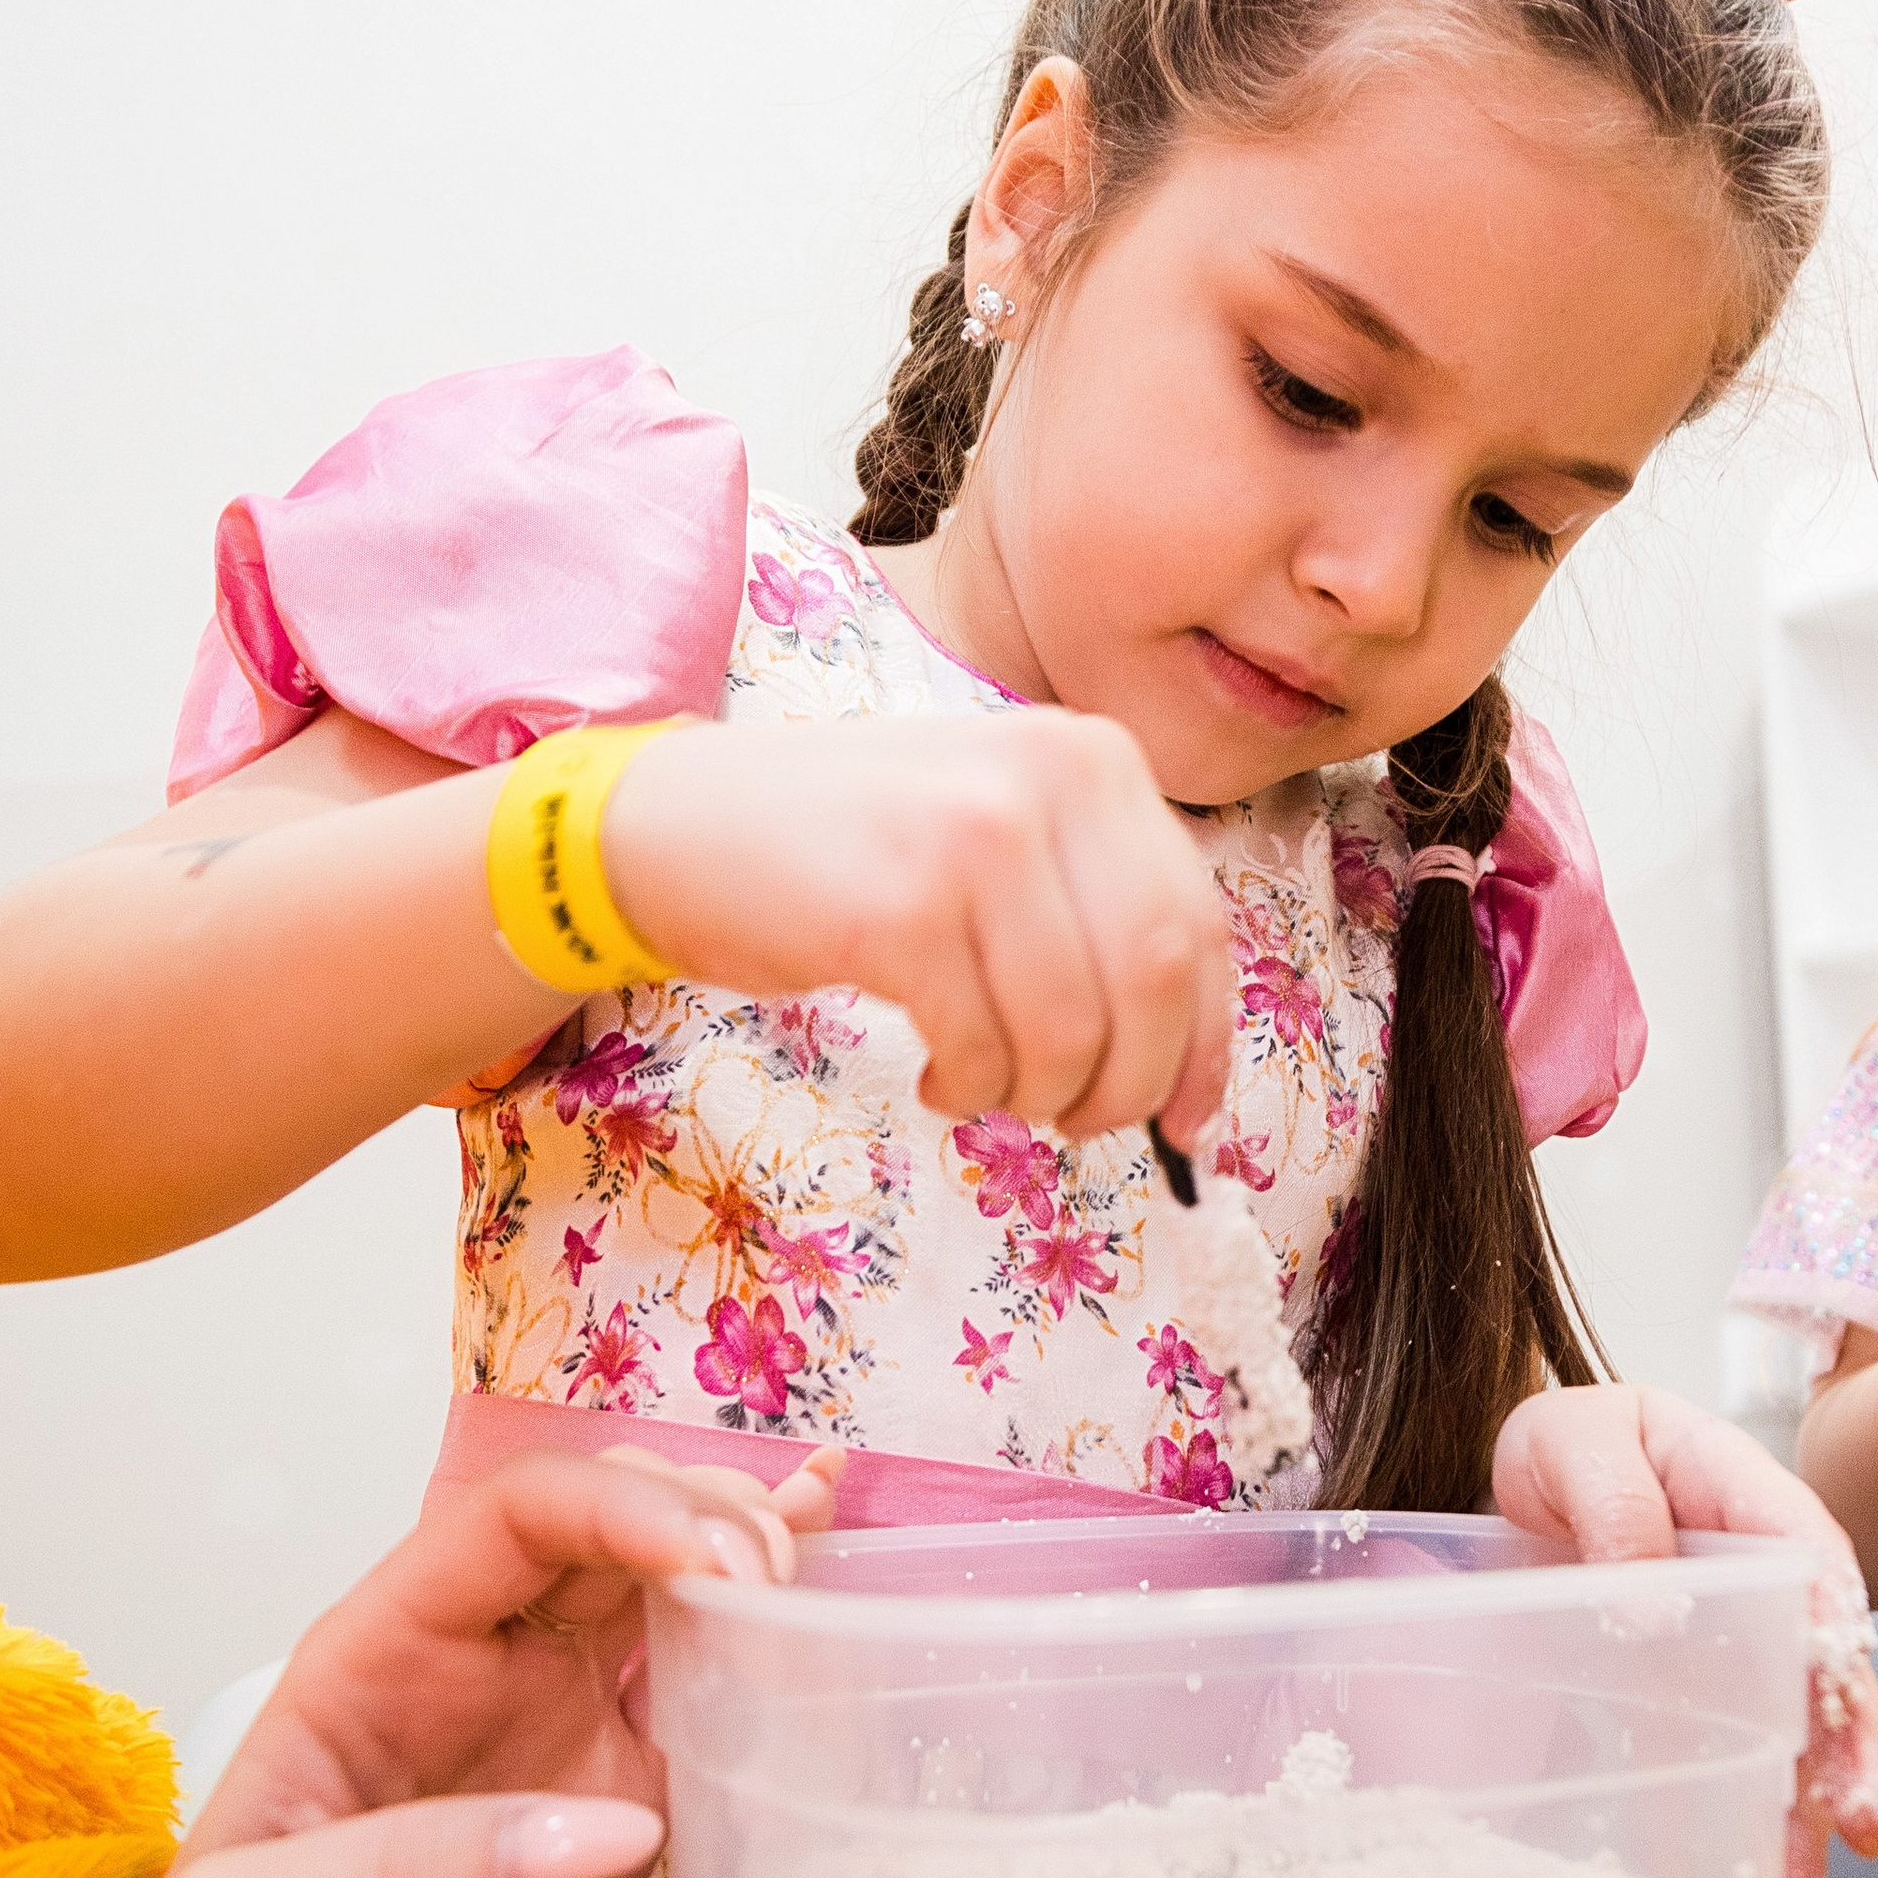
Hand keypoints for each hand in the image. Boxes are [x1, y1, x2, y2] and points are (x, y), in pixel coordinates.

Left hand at [20, 1448, 837, 1877]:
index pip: (511, 1522)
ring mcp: (549, 1749)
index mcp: (378, 1657)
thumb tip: (609, 1827)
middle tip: (791, 1584)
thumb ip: (402, 1877)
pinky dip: (772, 1671)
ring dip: (753, 1566)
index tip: (721, 1563)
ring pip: (669, 1608)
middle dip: (709, 1520)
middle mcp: (477, 1676)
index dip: (622, 1508)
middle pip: (611, 1534)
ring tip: (841, 1557)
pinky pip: (702, 1726)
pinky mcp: (608, 1836)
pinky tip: (838, 1621)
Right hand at [605, 713, 1233, 1149]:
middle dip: (1128, 1085)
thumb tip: (1188, 1077)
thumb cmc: (849, 849)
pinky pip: (983, 1048)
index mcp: (1093, 756)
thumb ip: (1098, 915)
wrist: (671, 824)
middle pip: (1156, 984)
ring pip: (1073, 1031)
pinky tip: (933, 1069)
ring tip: (984, 1085)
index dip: (1205, 1044)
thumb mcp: (1001, 836)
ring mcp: (974, 836)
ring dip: (1036, 1095)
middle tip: (1076, 1120)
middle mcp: (1048, 778)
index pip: (1201, 925)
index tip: (1189, 1119)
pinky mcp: (901, 909)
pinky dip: (969, 1086)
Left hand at [1492, 1384, 1877, 1877]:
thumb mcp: (1576, 1441)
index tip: (1850, 1677)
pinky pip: (1714, 1781)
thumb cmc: (1570, 1446)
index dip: (1837, 1621)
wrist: (1525, 1487)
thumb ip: (1616, 1501)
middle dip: (1849, 1757)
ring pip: (1780, 1749)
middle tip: (1867, 1829)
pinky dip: (1718, 1848)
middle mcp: (1763, 1592)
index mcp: (1748, 1501)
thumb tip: (1654, 1605)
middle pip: (1821, 1675)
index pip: (1814, 1559)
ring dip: (1794, 1832)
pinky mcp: (1688, 1714)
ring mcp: (1731, 1660)